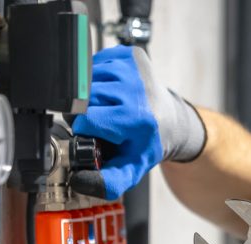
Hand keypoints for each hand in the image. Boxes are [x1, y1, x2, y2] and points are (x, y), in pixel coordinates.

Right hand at [70, 45, 205, 199]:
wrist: (172, 121)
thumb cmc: (147, 144)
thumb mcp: (130, 169)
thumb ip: (107, 182)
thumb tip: (79, 181)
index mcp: (136, 118)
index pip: (86, 119)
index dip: (83, 128)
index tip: (93, 134)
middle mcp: (136, 89)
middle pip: (84, 98)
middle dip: (84, 111)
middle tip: (100, 121)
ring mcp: (133, 67)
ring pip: (87, 79)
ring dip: (90, 94)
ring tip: (106, 106)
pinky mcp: (130, 54)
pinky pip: (96, 63)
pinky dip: (97, 78)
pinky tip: (111, 91)